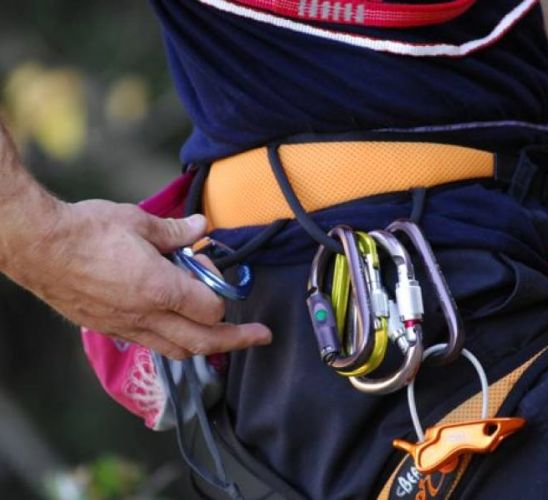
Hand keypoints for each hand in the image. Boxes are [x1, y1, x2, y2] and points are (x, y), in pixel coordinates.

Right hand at [4, 199, 271, 358]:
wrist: (37, 247)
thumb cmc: (87, 231)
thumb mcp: (139, 222)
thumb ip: (176, 231)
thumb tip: (203, 228)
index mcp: (160, 289)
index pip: (211, 308)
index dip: (222, 293)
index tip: (214, 272)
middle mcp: (147, 316)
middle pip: (203, 342)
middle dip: (237, 341)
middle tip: (260, 337)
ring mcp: (127, 327)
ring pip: (178, 351)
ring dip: (206, 346)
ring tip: (224, 339)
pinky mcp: (110, 329)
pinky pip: (152, 345)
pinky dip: (175, 342)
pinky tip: (178, 329)